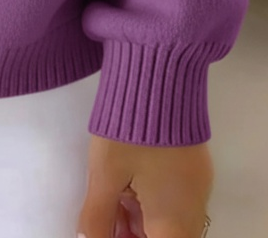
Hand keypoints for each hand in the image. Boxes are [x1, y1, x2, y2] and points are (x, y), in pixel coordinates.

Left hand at [77, 134, 212, 237]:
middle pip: (165, 236)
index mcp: (175, 218)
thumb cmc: (129, 127)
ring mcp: (197, 185)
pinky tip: (126, 186)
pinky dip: (152, 201)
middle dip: (134, 233)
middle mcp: (193, 207)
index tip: (107, 231)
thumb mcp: (104, 173)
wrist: (158, 73)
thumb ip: (98, 216)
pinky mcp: (194, 166)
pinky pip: (175, 198)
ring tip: (109, 201)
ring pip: (170, 219)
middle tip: (105, 219)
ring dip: (142, 219)